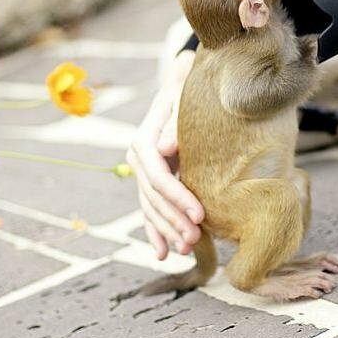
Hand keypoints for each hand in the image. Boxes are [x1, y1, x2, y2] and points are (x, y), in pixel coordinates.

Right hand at [126, 50, 203, 259]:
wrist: (180, 84)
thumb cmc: (186, 90)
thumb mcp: (182, 98)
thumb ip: (175, 122)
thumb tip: (164, 148)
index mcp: (143, 140)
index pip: (158, 177)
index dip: (178, 198)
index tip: (199, 214)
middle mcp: (138, 158)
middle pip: (154, 197)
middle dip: (174, 220)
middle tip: (196, 238)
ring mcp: (141, 171)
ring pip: (150, 207)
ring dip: (167, 230)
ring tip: (186, 249)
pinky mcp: (149, 179)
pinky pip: (149, 209)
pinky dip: (155, 231)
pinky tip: (162, 253)